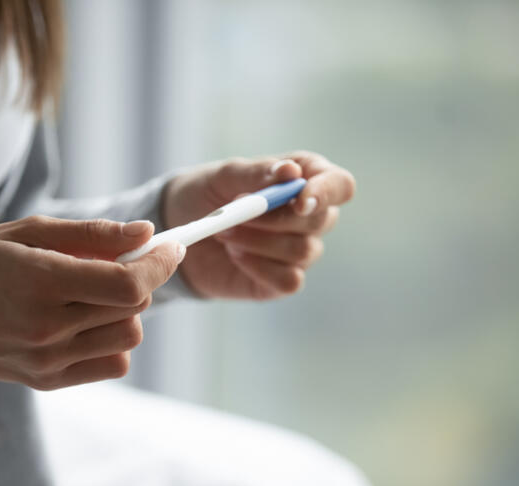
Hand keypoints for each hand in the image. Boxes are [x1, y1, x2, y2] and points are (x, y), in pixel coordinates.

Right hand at [0, 216, 184, 389]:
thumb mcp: (27, 231)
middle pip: (134, 309)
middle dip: (141, 278)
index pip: (128, 283)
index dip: (159, 263)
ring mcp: (47, 360)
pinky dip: (112, 340)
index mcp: (42, 282)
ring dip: (126, 310)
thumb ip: (91, 235)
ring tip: (95, 291)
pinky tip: (87, 320)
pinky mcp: (46, 380)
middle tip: (122, 259)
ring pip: (128, 338)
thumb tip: (146, 232)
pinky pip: (111, 364)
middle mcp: (47, 328)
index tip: (170, 245)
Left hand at [162, 151, 354, 299]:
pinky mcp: (283, 280)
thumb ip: (258, 173)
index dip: (326, 192)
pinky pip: (289, 280)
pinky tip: (236, 255)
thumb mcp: (225, 175)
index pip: (339, 185)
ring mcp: (300, 250)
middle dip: (274, 219)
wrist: (179, 230)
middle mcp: (310, 215)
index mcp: (306, 178)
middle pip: (321, 220)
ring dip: (258, 241)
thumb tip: (291, 172)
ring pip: (303, 251)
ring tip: (226, 233)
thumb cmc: (208, 194)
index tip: (299, 200)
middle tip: (234, 213)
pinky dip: (258, 267)